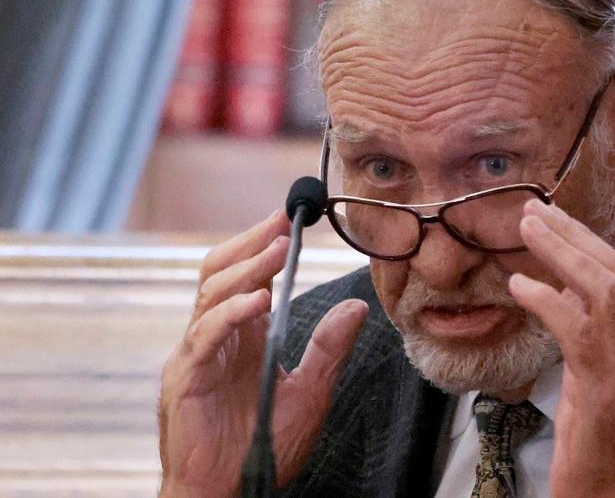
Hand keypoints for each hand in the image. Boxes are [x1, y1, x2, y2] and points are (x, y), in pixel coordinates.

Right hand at [157, 209, 367, 496]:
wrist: (226, 490)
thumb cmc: (260, 445)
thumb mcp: (309, 392)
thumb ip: (329, 349)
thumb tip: (357, 307)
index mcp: (242, 335)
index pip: (248, 275)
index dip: (265, 244)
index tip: (291, 216)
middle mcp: (216, 336)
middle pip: (222, 271)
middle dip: (252, 242)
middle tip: (283, 220)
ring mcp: (197, 354)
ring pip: (212, 294)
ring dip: (247, 269)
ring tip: (279, 249)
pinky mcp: (186, 379)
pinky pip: (205, 337)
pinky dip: (231, 315)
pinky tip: (258, 302)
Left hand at [509, 199, 614, 497]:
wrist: (614, 492)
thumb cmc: (596, 444)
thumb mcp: (590, 379)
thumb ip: (583, 335)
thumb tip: (558, 292)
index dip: (588, 242)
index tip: (555, 218)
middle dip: (575, 233)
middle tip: (534, 208)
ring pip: (605, 286)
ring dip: (564, 250)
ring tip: (528, 225)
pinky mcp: (606, 385)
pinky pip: (576, 325)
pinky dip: (546, 297)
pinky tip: (519, 285)